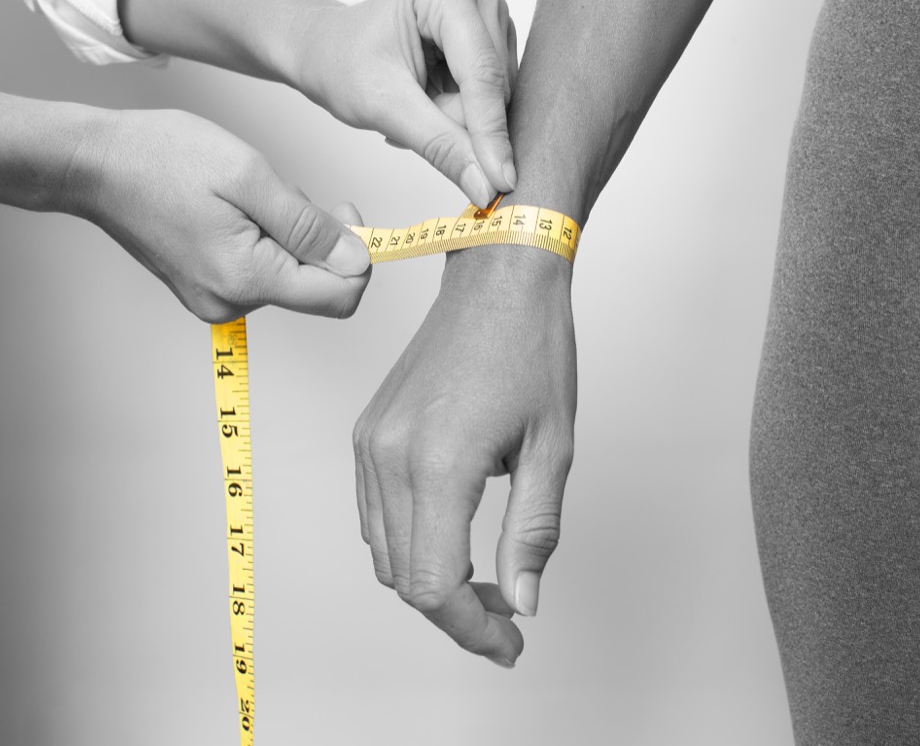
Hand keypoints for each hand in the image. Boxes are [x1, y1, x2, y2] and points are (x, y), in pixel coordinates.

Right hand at [68, 108, 371, 319]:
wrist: (96, 165)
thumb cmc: (162, 158)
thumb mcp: (249, 176)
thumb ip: (308, 226)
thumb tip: (357, 260)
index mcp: (246, 278)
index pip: (338, 297)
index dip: (357, 256)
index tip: (343, 212)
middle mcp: (231, 302)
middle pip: (315, 285)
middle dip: (314, 235)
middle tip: (280, 191)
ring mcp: (216, 298)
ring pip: (289, 273)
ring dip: (286, 232)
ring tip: (245, 195)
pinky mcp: (207, 287)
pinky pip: (261, 269)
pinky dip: (263, 237)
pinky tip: (232, 208)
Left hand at [295, 0, 518, 205]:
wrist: (327, 50)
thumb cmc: (343, 64)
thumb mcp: (385, 108)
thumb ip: (441, 145)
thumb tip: (488, 185)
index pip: (481, 72)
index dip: (491, 132)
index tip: (502, 182)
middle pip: (495, 83)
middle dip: (460, 119)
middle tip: (410, 118)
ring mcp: (488, 6)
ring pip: (499, 92)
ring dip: (459, 116)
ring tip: (417, 102)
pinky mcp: (494, 31)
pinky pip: (497, 92)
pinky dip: (464, 110)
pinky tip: (432, 97)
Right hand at [352, 246, 574, 665]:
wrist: (497, 278)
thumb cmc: (531, 348)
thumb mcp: (552, 449)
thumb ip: (532, 534)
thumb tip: (520, 603)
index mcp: (437, 465)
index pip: (434, 586)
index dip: (471, 629)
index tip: (508, 643)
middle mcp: (389, 457)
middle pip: (404, 578)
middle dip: (455, 612)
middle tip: (508, 617)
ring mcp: (370, 444)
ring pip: (383, 552)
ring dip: (430, 580)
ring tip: (488, 580)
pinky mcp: (366, 432)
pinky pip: (373, 514)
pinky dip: (409, 542)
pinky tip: (455, 535)